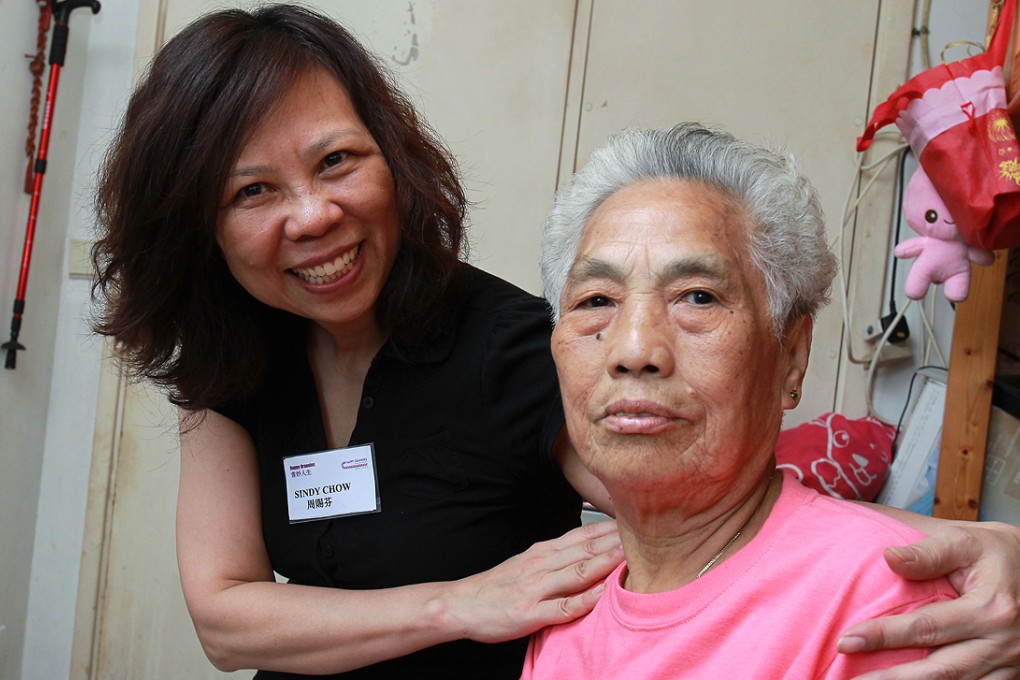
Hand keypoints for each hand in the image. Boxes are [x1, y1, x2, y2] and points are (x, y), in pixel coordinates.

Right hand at [443, 519, 622, 643]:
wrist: (462, 603)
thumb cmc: (499, 585)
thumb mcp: (529, 562)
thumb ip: (558, 556)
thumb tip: (589, 549)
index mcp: (544, 551)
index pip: (584, 535)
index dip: (611, 529)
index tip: (637, 524)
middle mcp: (542, 564)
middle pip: (586, 550)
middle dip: (617, 543)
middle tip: (646, 536)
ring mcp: (537, 588)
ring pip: (578, 573)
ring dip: (606, 564)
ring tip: (632, 558)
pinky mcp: (530, 613)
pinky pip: (563, 607)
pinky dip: (585, 600)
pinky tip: (602, 595)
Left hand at [838, 521, 1019, 678]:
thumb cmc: (994, 552)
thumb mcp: (965, 541)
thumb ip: (928, 553)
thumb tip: (889, 558)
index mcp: (991, 607)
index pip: (926, 627)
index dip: (883, 635)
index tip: (847, 640)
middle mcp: (1002, 642)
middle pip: (940, 670)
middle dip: (893, 678)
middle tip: (853, 679)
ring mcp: (1010, 663)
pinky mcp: (1011, 674)